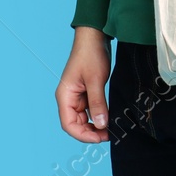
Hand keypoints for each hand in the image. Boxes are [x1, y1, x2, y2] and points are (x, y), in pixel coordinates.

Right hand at [56, 27, 111, 142]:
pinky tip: (109, 118)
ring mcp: (77, 96)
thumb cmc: (91, 54)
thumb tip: (102, 126)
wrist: (95, 37)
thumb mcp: (96, 80)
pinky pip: (90, 111)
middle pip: (76, 125)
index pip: (68, 124)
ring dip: (95, 126)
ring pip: (83, 119)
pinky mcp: (85, 93)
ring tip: (111, 128)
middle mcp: (68, 98)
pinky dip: (98, 116)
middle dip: (91, 133)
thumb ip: (98, 104)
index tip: (100, 138)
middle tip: (109, 135)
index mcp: (65, 96)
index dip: (83, 135)